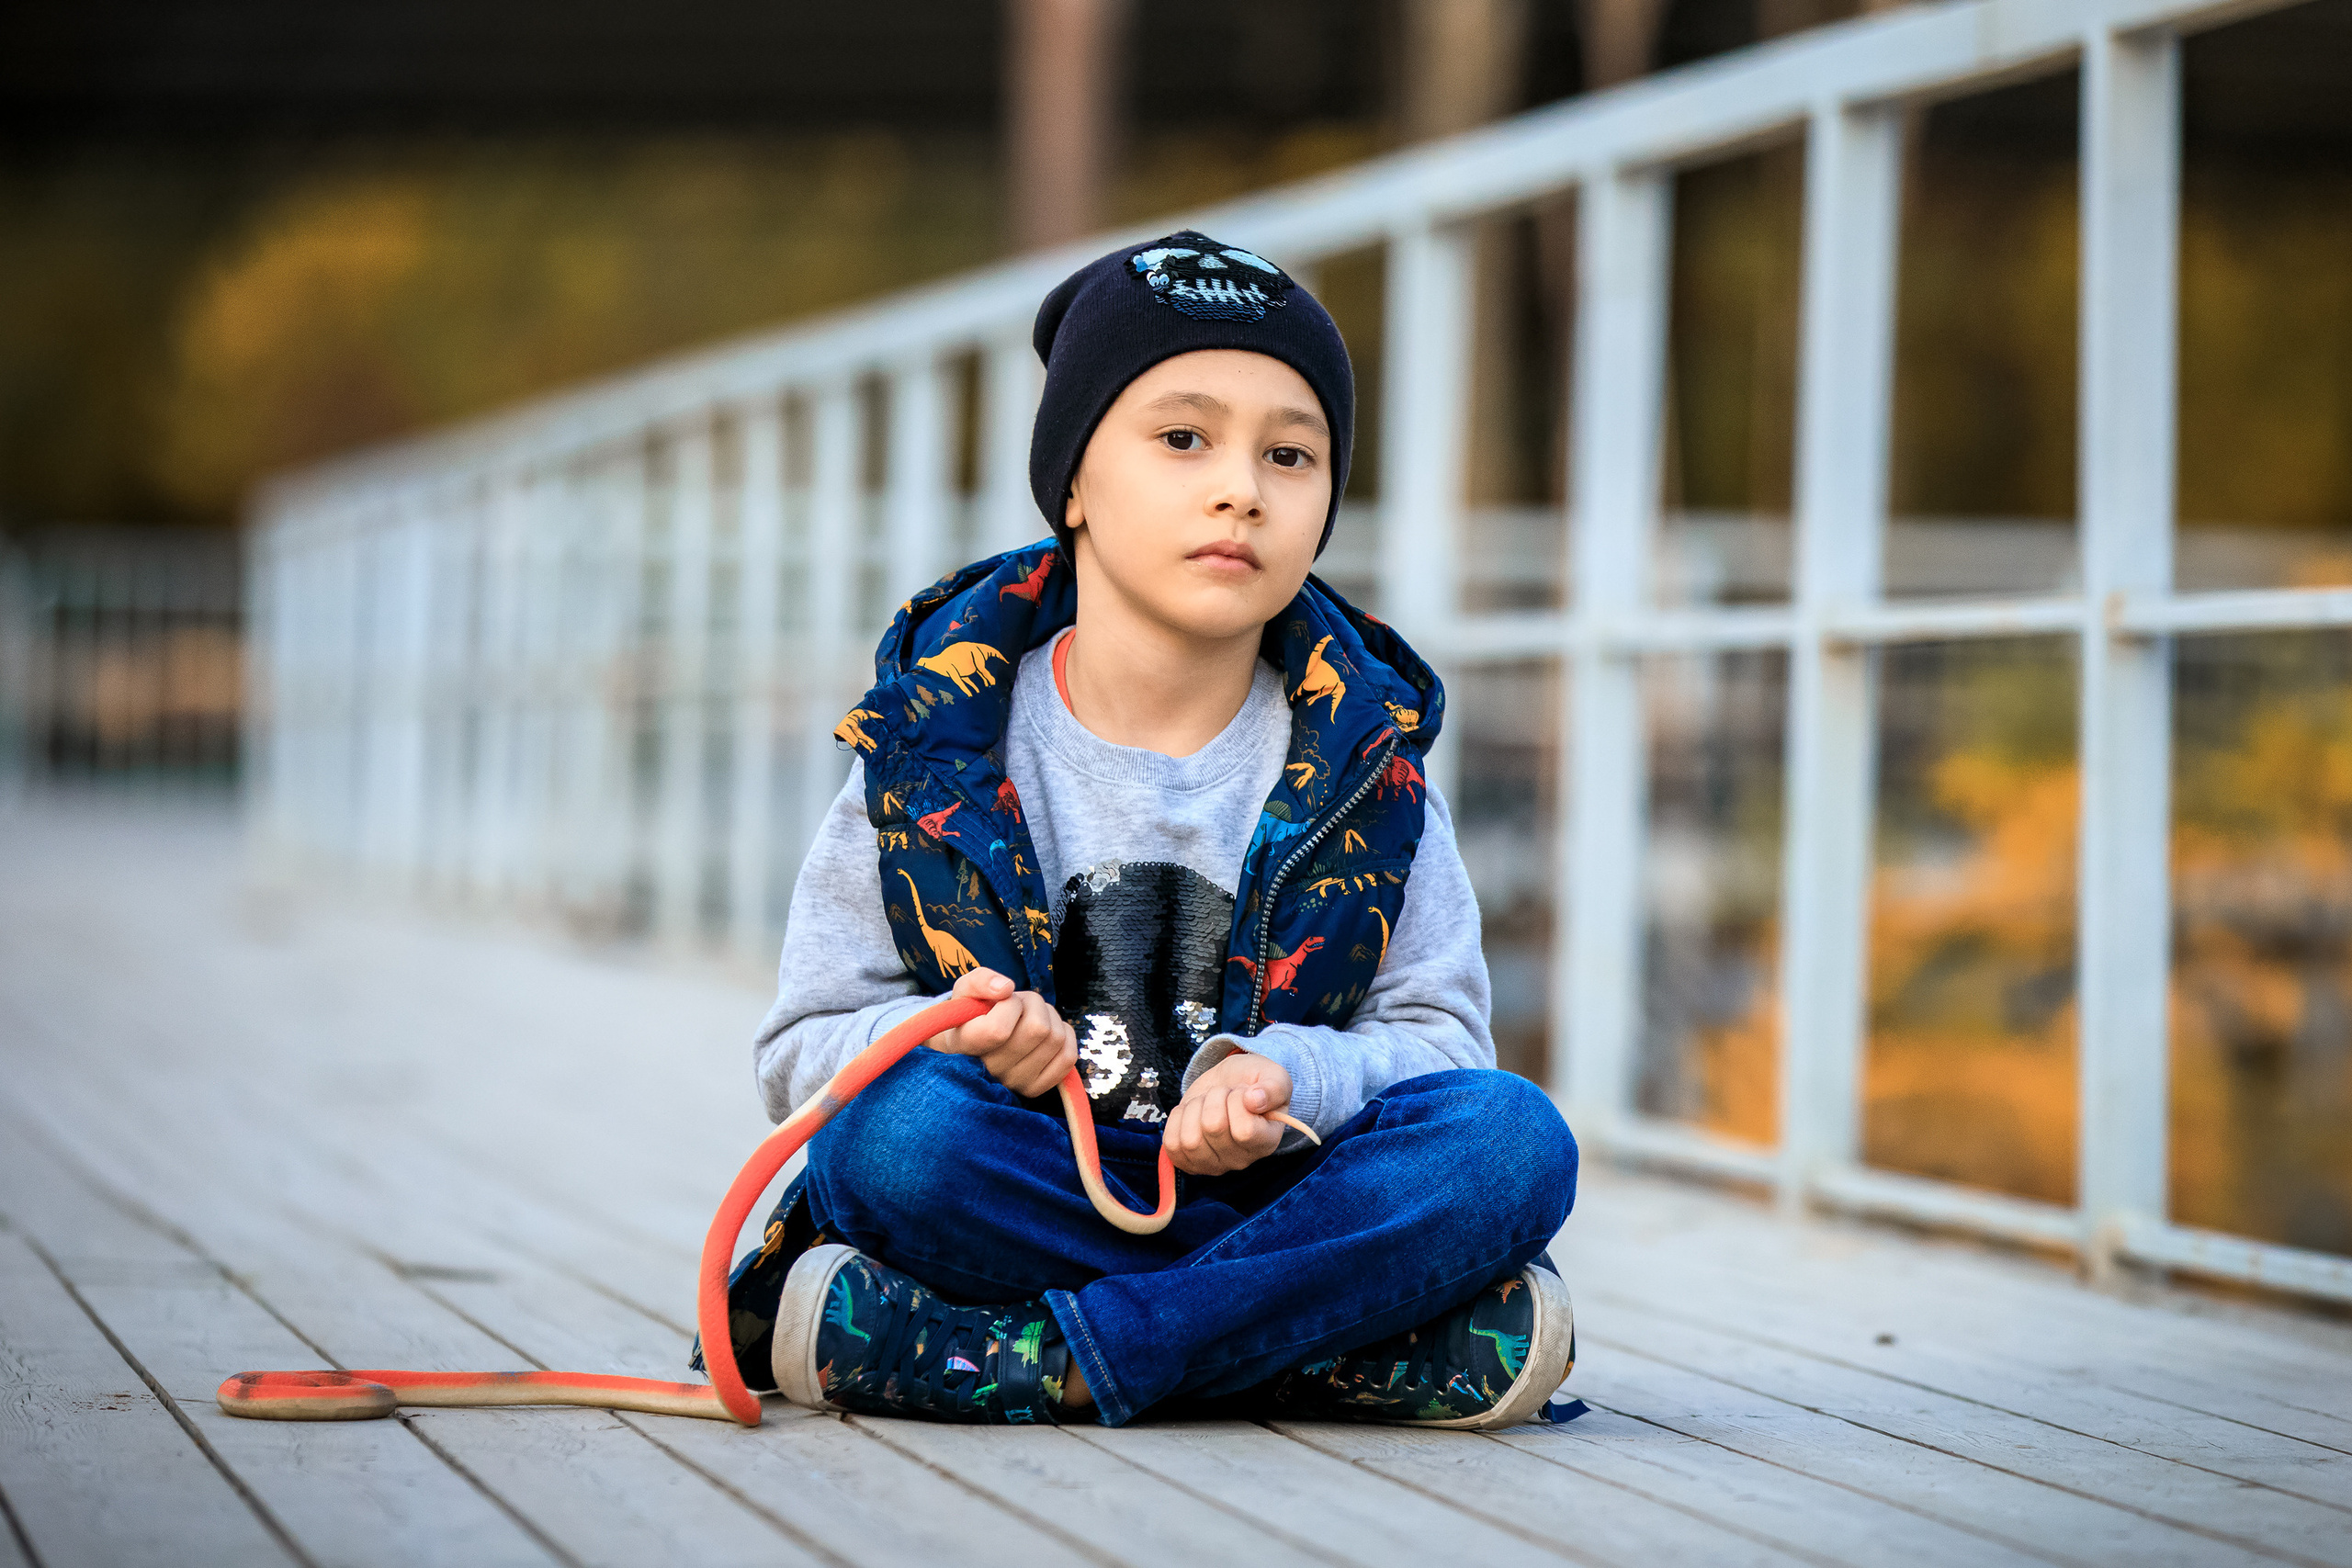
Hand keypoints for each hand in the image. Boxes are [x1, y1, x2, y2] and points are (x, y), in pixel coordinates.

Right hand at [927, 968, 1077, 1097]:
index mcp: (966, 1047)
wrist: (972, 1047)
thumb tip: (1006, 988)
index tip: (1003, 999)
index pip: (998, 1031)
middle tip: (1020, 1003)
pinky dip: (1065, 1034)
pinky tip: (1047, 1029)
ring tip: (1030, 1015)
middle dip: (1033, 1003)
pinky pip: (1068, 1057)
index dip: (1009, 1005)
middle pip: (1037, 1029)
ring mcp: (1014, 1083)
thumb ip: (980, 981)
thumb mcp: (965, 990)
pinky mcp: (1035, 1088)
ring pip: (1055, 1038)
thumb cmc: (971, 1015)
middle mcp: (990, 1071)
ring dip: (1049, 1016)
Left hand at [1164, 1054, 1293, 1175]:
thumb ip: (1273, 1087)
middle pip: (1213, 1128)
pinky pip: (1171, 1144)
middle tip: (1223, 1094)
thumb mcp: (1273, 1076)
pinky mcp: (1189, 1162)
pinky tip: (1191, 1113)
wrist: (1228, 1084)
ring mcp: (1213, 1165)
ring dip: (1195, 1108)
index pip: (1245, 1131)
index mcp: (1266, 1142)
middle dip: (1214, 1097)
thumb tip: (1254, 1100)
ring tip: (1207, 1102)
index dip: (1237, 1101)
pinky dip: (1177, 1120)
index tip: (1243, 1091)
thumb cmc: (1253, 1083)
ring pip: (1190, 1139)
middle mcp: (1241, 1160)